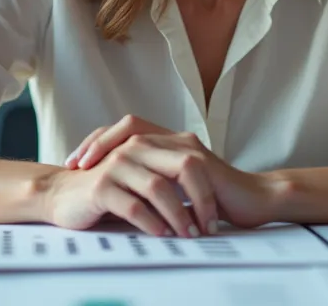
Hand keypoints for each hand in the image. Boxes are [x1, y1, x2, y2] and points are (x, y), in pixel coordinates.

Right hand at [41, 145, 207, 237]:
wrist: (62, 195)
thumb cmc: (106, 190)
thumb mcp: (140, 179)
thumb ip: (166, 179)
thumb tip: (205, 203)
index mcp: (148, 143)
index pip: (191, 159)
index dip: (208, 188)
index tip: (215, 215)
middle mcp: (135, 148)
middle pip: (183, 168)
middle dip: (202, 200)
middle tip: (208, 227)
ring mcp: (118, 165)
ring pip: (159, 189)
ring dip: (179, 215)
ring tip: (188, 234)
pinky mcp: (102, 186)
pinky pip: (134, 206)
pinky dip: (152, 222)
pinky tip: (161, 234)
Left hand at [64, 116, 280, 229]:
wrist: (253, 199)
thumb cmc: (214, 197)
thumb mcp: (173, 189)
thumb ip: (150, 182)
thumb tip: (114, 191)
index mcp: (165, 142)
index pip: (123, 129)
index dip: (96, 141)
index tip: (74, 162)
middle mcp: (174, 137)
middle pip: (128, 126)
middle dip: (98, 145)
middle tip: (79, 167)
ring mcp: (187, 147)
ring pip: (143, 141)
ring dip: (119, 164)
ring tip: (102, 184)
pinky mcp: (202, 162)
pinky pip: (168, 167)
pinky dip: (151, 184)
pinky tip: (133, 193)